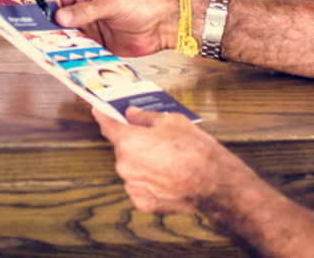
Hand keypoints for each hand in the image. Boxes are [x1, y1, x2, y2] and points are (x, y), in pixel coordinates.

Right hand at [47, 0, 177, 56]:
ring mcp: (90, 27)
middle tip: (43, 38)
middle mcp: (84, 9)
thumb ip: (86, 11)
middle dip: (51, 28)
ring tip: (56, 50)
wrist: (162, 25)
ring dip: (62, 43)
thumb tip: (61, 16)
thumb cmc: (142, 4)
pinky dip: (76, 54)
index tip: (40, 20)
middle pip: (58, 19)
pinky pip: (81, 49)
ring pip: (67, 36)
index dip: (47, 7)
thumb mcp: (112, 4)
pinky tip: (72, 58)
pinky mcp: (97, 44)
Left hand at [93, 107, 225, 215]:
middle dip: (134, 141)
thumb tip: (132, 114)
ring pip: (131, 168)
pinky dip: (149, 180)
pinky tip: (168, 175)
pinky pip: (140, 186)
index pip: (107, 124)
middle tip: (154, 138)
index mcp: (128, 142)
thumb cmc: (195, 150)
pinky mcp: (144, 202)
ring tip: (168, 159)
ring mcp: (133, 186)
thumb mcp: (172, 121)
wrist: (215, 183)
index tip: (98, 111)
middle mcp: (124, 166)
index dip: (103, 115)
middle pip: (122, 148)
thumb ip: (145, 117)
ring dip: (142, 162)